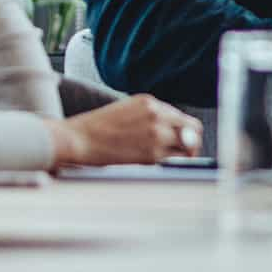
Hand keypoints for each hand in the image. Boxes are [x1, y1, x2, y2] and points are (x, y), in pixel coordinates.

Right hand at [45, 94, 199, 167]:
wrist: (78, 139)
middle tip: (187, 155)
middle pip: (193, 132)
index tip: (185, 142)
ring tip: (174, 164)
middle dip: (192, 144)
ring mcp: (156, 135)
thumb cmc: (97, 128)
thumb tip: (173, 131)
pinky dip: (171, 166)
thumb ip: (151, 116)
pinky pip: (173, 162)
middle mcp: (157, 116)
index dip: (187, 133)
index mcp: (151, 103)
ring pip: (187, 149)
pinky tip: (162, 168)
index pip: (184, 119)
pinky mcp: (150, 155)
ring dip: (184, 157)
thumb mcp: (127, 110)